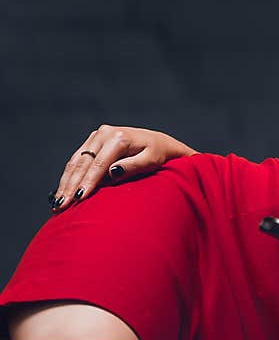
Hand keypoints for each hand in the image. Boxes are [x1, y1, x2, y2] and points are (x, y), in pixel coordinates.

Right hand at [50, 125, 197, 212]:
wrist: (159, 143)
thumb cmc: (158, 155)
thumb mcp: (151, 161)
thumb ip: (132, 167)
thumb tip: (112, 172)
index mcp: (120, 137)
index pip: (99, 164)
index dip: (87, 182)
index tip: (78, 199)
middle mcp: (105, 133)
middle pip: (83, 163)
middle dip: (71, 185)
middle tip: (61, 205)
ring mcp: (97, 135)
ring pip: (76, 161)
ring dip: (66, 182)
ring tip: (58, 202)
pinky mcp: (92, 141)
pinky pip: (77, 159)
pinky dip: (69, 175)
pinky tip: (63, 190)